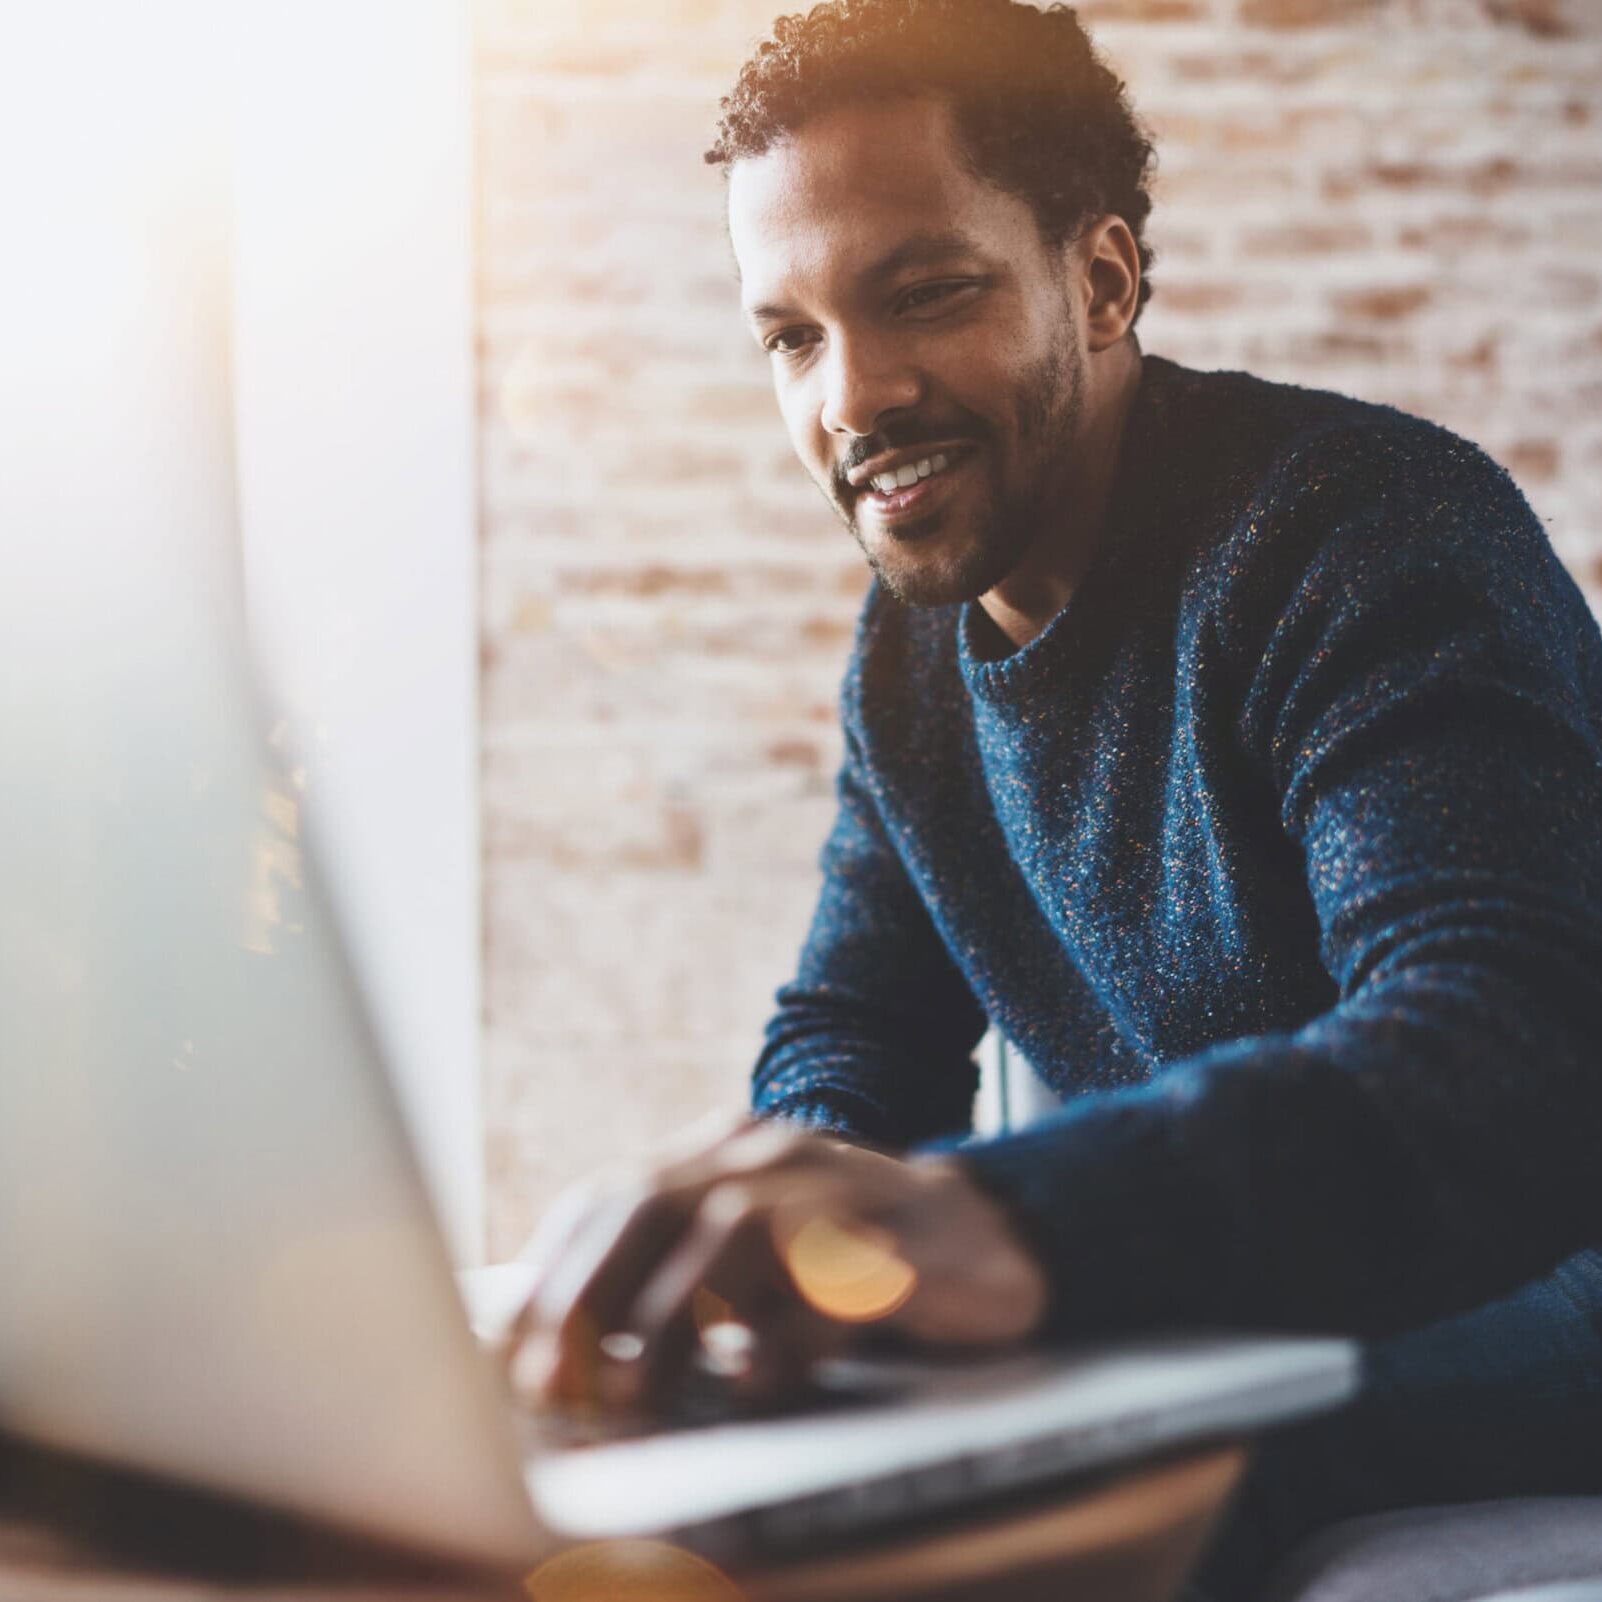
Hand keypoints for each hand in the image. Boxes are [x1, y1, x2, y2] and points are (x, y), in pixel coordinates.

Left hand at [501, 1114, 1049, 1413]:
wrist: (986, 1237)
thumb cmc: (842, 1258)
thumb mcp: (748, 1248)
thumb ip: (668, 1269)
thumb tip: (555, 1351)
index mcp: (725, 1148)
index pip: (614, 1194)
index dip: (554, 1273)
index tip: (510, 1354)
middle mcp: (773, 1155)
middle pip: (656, 1200)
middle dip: (590, 1296)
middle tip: (553, 1383)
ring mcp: (838, 1191)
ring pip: (734, 1232)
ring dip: (672, 1321)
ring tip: (636, 1394)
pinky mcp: (899, 1250)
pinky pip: (828, 1288)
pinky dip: (781, 1340)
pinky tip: (753, 1383)